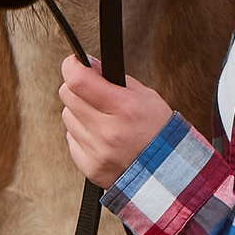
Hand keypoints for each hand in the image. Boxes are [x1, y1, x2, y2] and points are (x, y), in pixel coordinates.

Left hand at [59, 55, 177, 187]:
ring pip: (67, 117)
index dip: (71, 67)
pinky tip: (100, 136)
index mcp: (124, 108)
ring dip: (79, 113)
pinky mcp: (90, 167)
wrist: (167, 171)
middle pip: (68, 96)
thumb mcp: (146, 96)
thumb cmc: (159, 131)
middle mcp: (107, 131)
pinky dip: (81, 135)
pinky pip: (71, 140)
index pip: (79, 81)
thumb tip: (89, 65)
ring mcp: (97, 151)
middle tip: (91, 92)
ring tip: (101, 118)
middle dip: (76, 88)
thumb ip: (115, 79)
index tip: (74, 63)